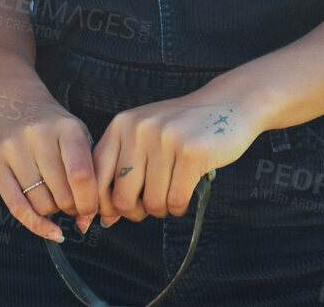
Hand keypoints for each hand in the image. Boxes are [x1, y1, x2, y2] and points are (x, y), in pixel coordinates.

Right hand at [0, 78, 100, 241]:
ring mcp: (13, 149)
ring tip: (55, 198)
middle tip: (73, 203)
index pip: (81, 175)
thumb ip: (88, 172)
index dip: (89, 200)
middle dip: (72, 207)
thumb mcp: (76, 134)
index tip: (92, 209)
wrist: (12, 100)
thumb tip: (85, 221)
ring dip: (54, 211)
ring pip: (41, 203)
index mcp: (66, 127)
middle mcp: (38, 136)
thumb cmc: (52, 124)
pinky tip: (51, 231)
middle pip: (62, 194)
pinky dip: (37, 225)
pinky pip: (17, 208)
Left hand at [90, 89, 257, 225]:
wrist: (228, 104)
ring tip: (172, 194)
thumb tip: (103, 219)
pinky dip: (180, 207)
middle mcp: (138, 130)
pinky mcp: (192, 153)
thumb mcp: (144, 136)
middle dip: (136, 212)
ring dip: (163, 209)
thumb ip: (121, 170)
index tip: (113, 216)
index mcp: (121, 125)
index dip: (102, 205)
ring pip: (152, 203)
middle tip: (150, 206)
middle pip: (122, 198)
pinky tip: (185, 194)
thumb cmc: (182, 127)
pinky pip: (177, 200)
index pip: (95, 177)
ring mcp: (165, 140)